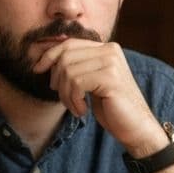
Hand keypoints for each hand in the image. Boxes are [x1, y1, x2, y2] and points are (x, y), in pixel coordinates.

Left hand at [33, 39, 164, 154]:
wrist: (136, 128)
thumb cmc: (111, 107)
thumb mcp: (90, 82)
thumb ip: (76, 66)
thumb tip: (45, 58)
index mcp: (106, 48)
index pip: (69, 43)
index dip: (49, 55)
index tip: (37, 69)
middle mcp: (110, 50)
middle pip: (65, 57)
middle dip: (57, 80)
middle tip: (65, 99)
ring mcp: (111, 62)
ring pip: (68, 71)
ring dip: (66, 95)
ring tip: (75, 107)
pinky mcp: (110, 78)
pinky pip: (76, 83)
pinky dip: (73, 100)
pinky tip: (82, 110)